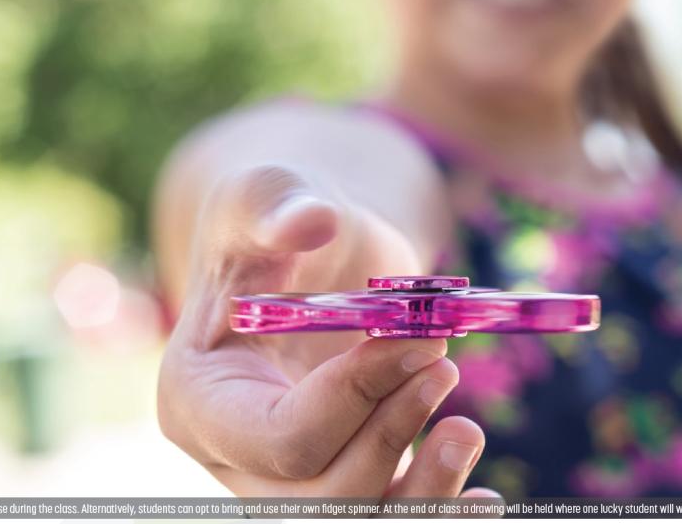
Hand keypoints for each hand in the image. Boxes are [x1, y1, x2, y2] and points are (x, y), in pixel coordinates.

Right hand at [157, 164, 489, 499]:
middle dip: (392, 436)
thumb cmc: (278, 216)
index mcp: (197, 399)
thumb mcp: (268, 190)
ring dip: (423, 492)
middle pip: (322, 498)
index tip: (419, 339)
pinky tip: (484, 498)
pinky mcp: (337, 481)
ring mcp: (284, 481)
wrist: (310, 247)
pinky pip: (384, 518)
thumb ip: (279, 203)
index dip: (358, 398)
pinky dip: (435, 509)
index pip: (282, 438)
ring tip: (466, 430)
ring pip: (357, 520)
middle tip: (443, 363)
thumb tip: (312, 220)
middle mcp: (233, 457)